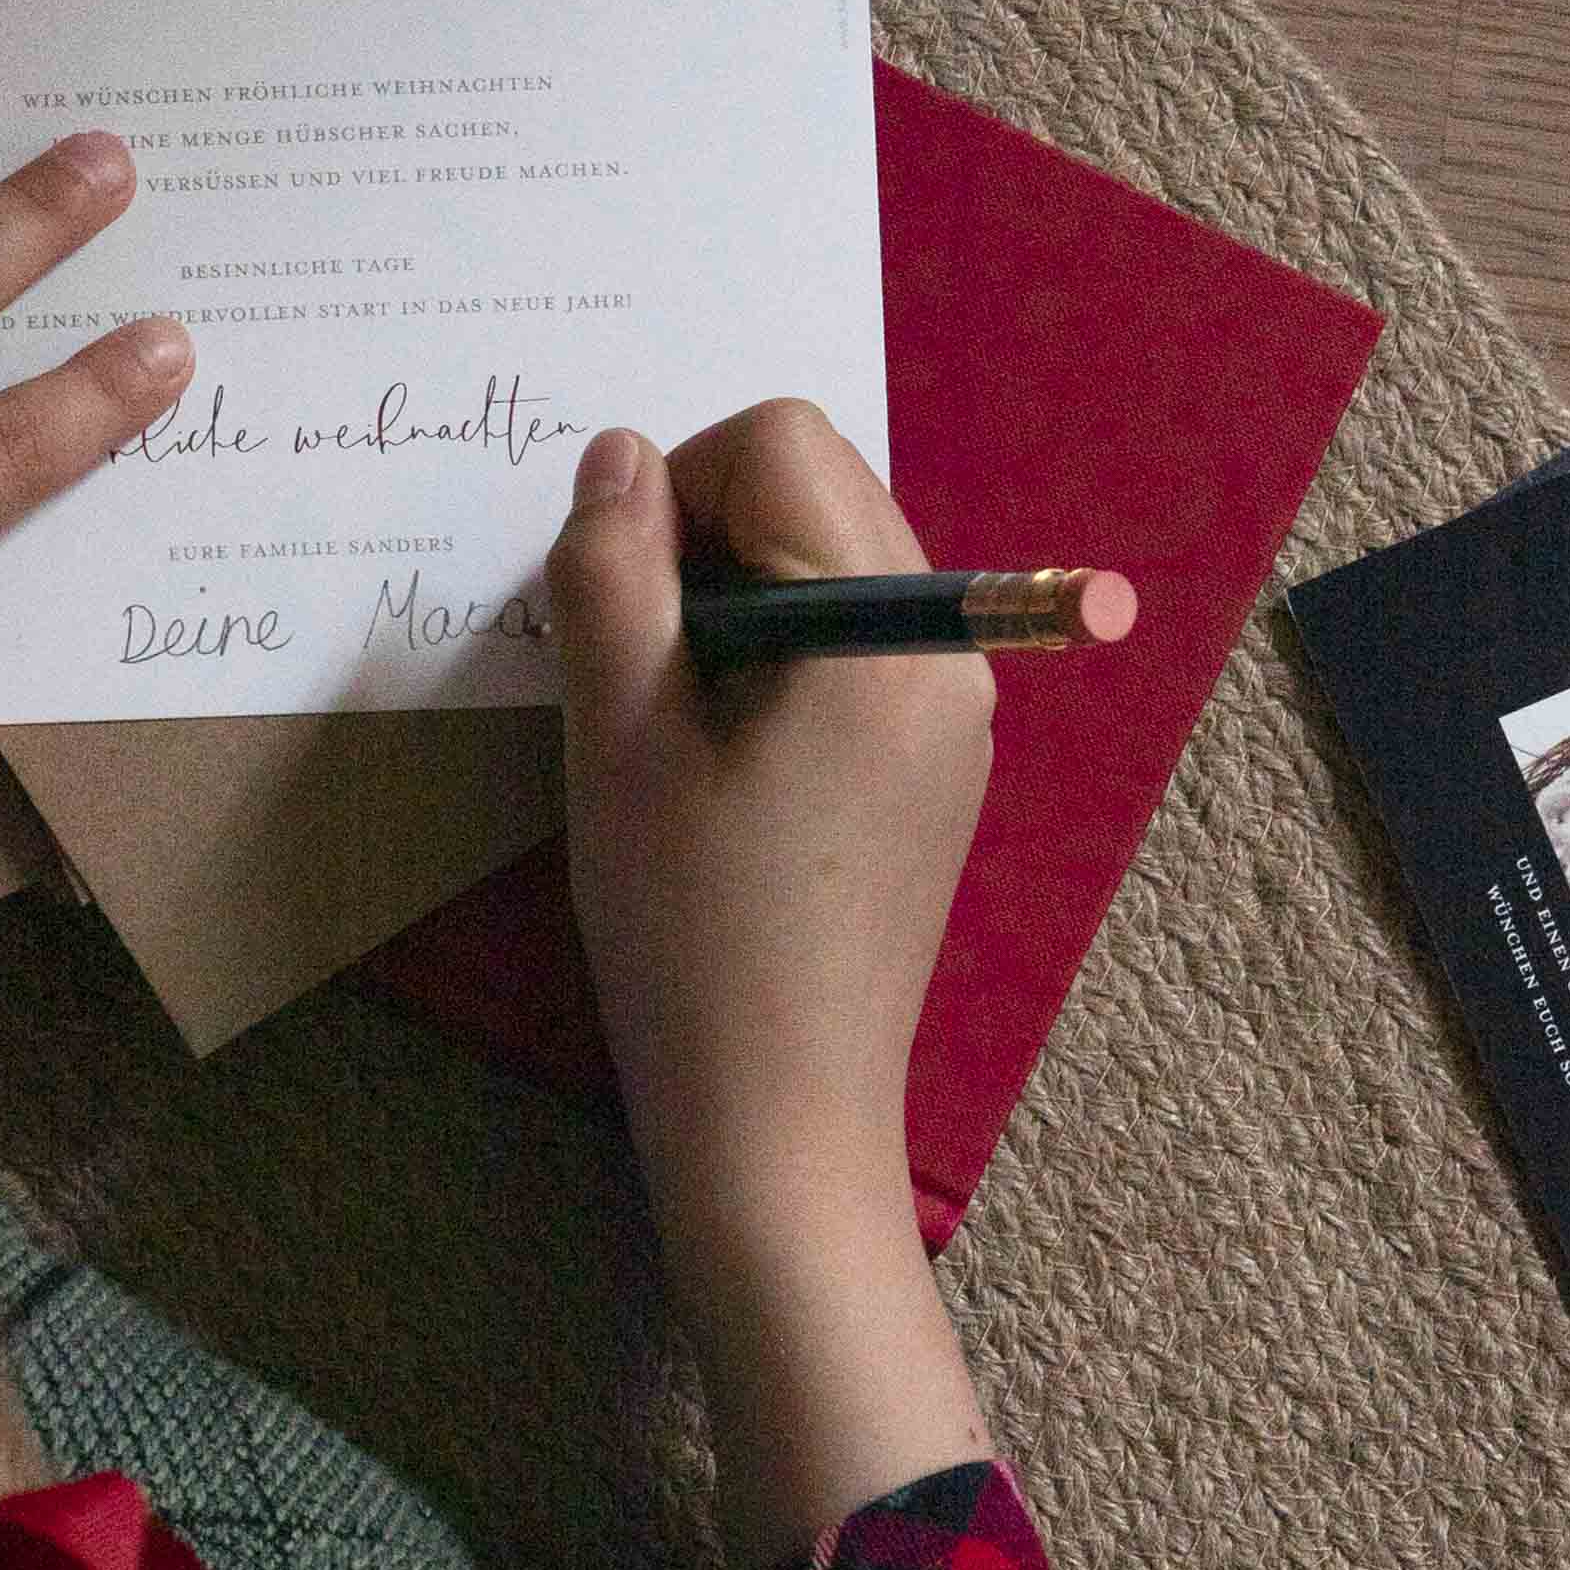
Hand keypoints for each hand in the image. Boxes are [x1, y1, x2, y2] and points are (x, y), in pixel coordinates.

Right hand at [543, 402, 992, 1564]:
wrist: (779, 1126)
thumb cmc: (692, 942)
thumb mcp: (621, 742)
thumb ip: (613, 577)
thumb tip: (615, 457)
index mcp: (889, 629)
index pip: (779, 444)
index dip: (670, 486)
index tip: (613, 600)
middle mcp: (951, 652)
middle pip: (818, 491)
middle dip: (706, 539)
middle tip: (633, 663)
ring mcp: (957, 713)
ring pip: (833, 566)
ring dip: (735, 604)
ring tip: (672, 724)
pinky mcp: (937, 772)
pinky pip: (856, 648)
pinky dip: (776, 663)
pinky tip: (718, 766)